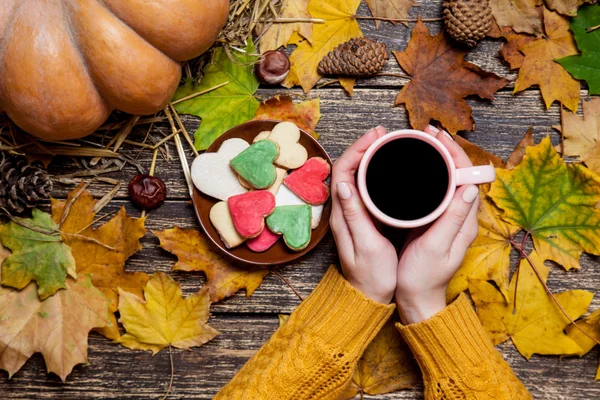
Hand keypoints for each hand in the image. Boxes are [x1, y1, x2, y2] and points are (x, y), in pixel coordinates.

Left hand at [330, 126, 397, 303]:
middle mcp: (343, 211)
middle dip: (362, 146)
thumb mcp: (368, 246)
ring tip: (386, 144)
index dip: (356, 149)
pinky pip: (362, 186)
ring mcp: (350, 214)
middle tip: (383, 134)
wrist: (367, 296)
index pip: (342, 172)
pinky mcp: (359, 218)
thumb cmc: (372, 276)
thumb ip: (356, 216)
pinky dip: (372, 171)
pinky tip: (386, 167)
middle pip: (346, 168)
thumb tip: (345, 184)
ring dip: (366, 156)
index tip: (376, 137)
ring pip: (353, 175)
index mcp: (343, 215)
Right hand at [395, 126, 479, 323]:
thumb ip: (452, 219)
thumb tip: (468, 188)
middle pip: (459, 174)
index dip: (456, 154)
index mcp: (464, 222)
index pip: (467, 178)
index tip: (439, 138)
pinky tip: (415, 169)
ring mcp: (448, 219)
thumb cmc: (423, 277)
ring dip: (438, 159)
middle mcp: (460, 218)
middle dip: (447, 150)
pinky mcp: (435, 222)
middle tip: (428, 133)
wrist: (416, 299)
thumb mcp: (436, 248)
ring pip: (448, 180)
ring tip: (423, 143)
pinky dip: (429, 174)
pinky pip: (437, 191)